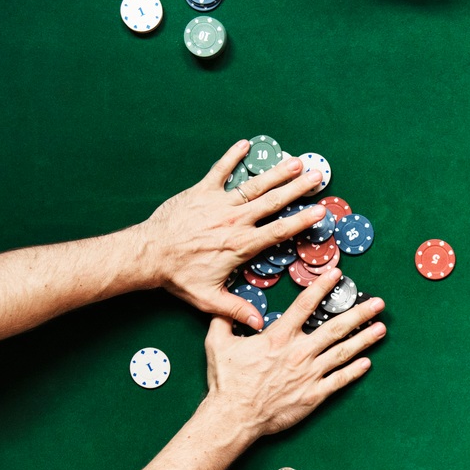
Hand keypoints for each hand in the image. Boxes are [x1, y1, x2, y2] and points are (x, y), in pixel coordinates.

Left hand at [134, 141, 328, 329]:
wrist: (149, 255)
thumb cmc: (178, 277)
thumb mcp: (209, 299)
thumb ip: (236, 310)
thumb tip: (259, 326)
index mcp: (241, 245)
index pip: (279, 231)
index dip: (302, 221)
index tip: (320, 212)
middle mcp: (234, 221)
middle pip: (273, 202)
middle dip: (297, 188)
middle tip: (316, 176)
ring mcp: (218, 203)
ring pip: (253, 185)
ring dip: (275, 172)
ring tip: (295, 161)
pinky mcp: (200, 192)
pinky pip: (219, 170)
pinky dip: (232, 157)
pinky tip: (245, 144)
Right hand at [200, 271, 383, 437]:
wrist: (234, 416)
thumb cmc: (227, 381)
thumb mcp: (218, 343)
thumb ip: (224, 320)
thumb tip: (222, 303)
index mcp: (278, 337)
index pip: (305, 305)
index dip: (322, 287)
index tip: (338, 275)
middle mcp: (299, 352)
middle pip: (335, 328)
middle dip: (359, 313)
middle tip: (378, 303)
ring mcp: (309, 374)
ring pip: (343, 352)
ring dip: (364, 339)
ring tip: (381, 329)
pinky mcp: (313, 395)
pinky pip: (338, 381)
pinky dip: (354, 372)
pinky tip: (367, 363)